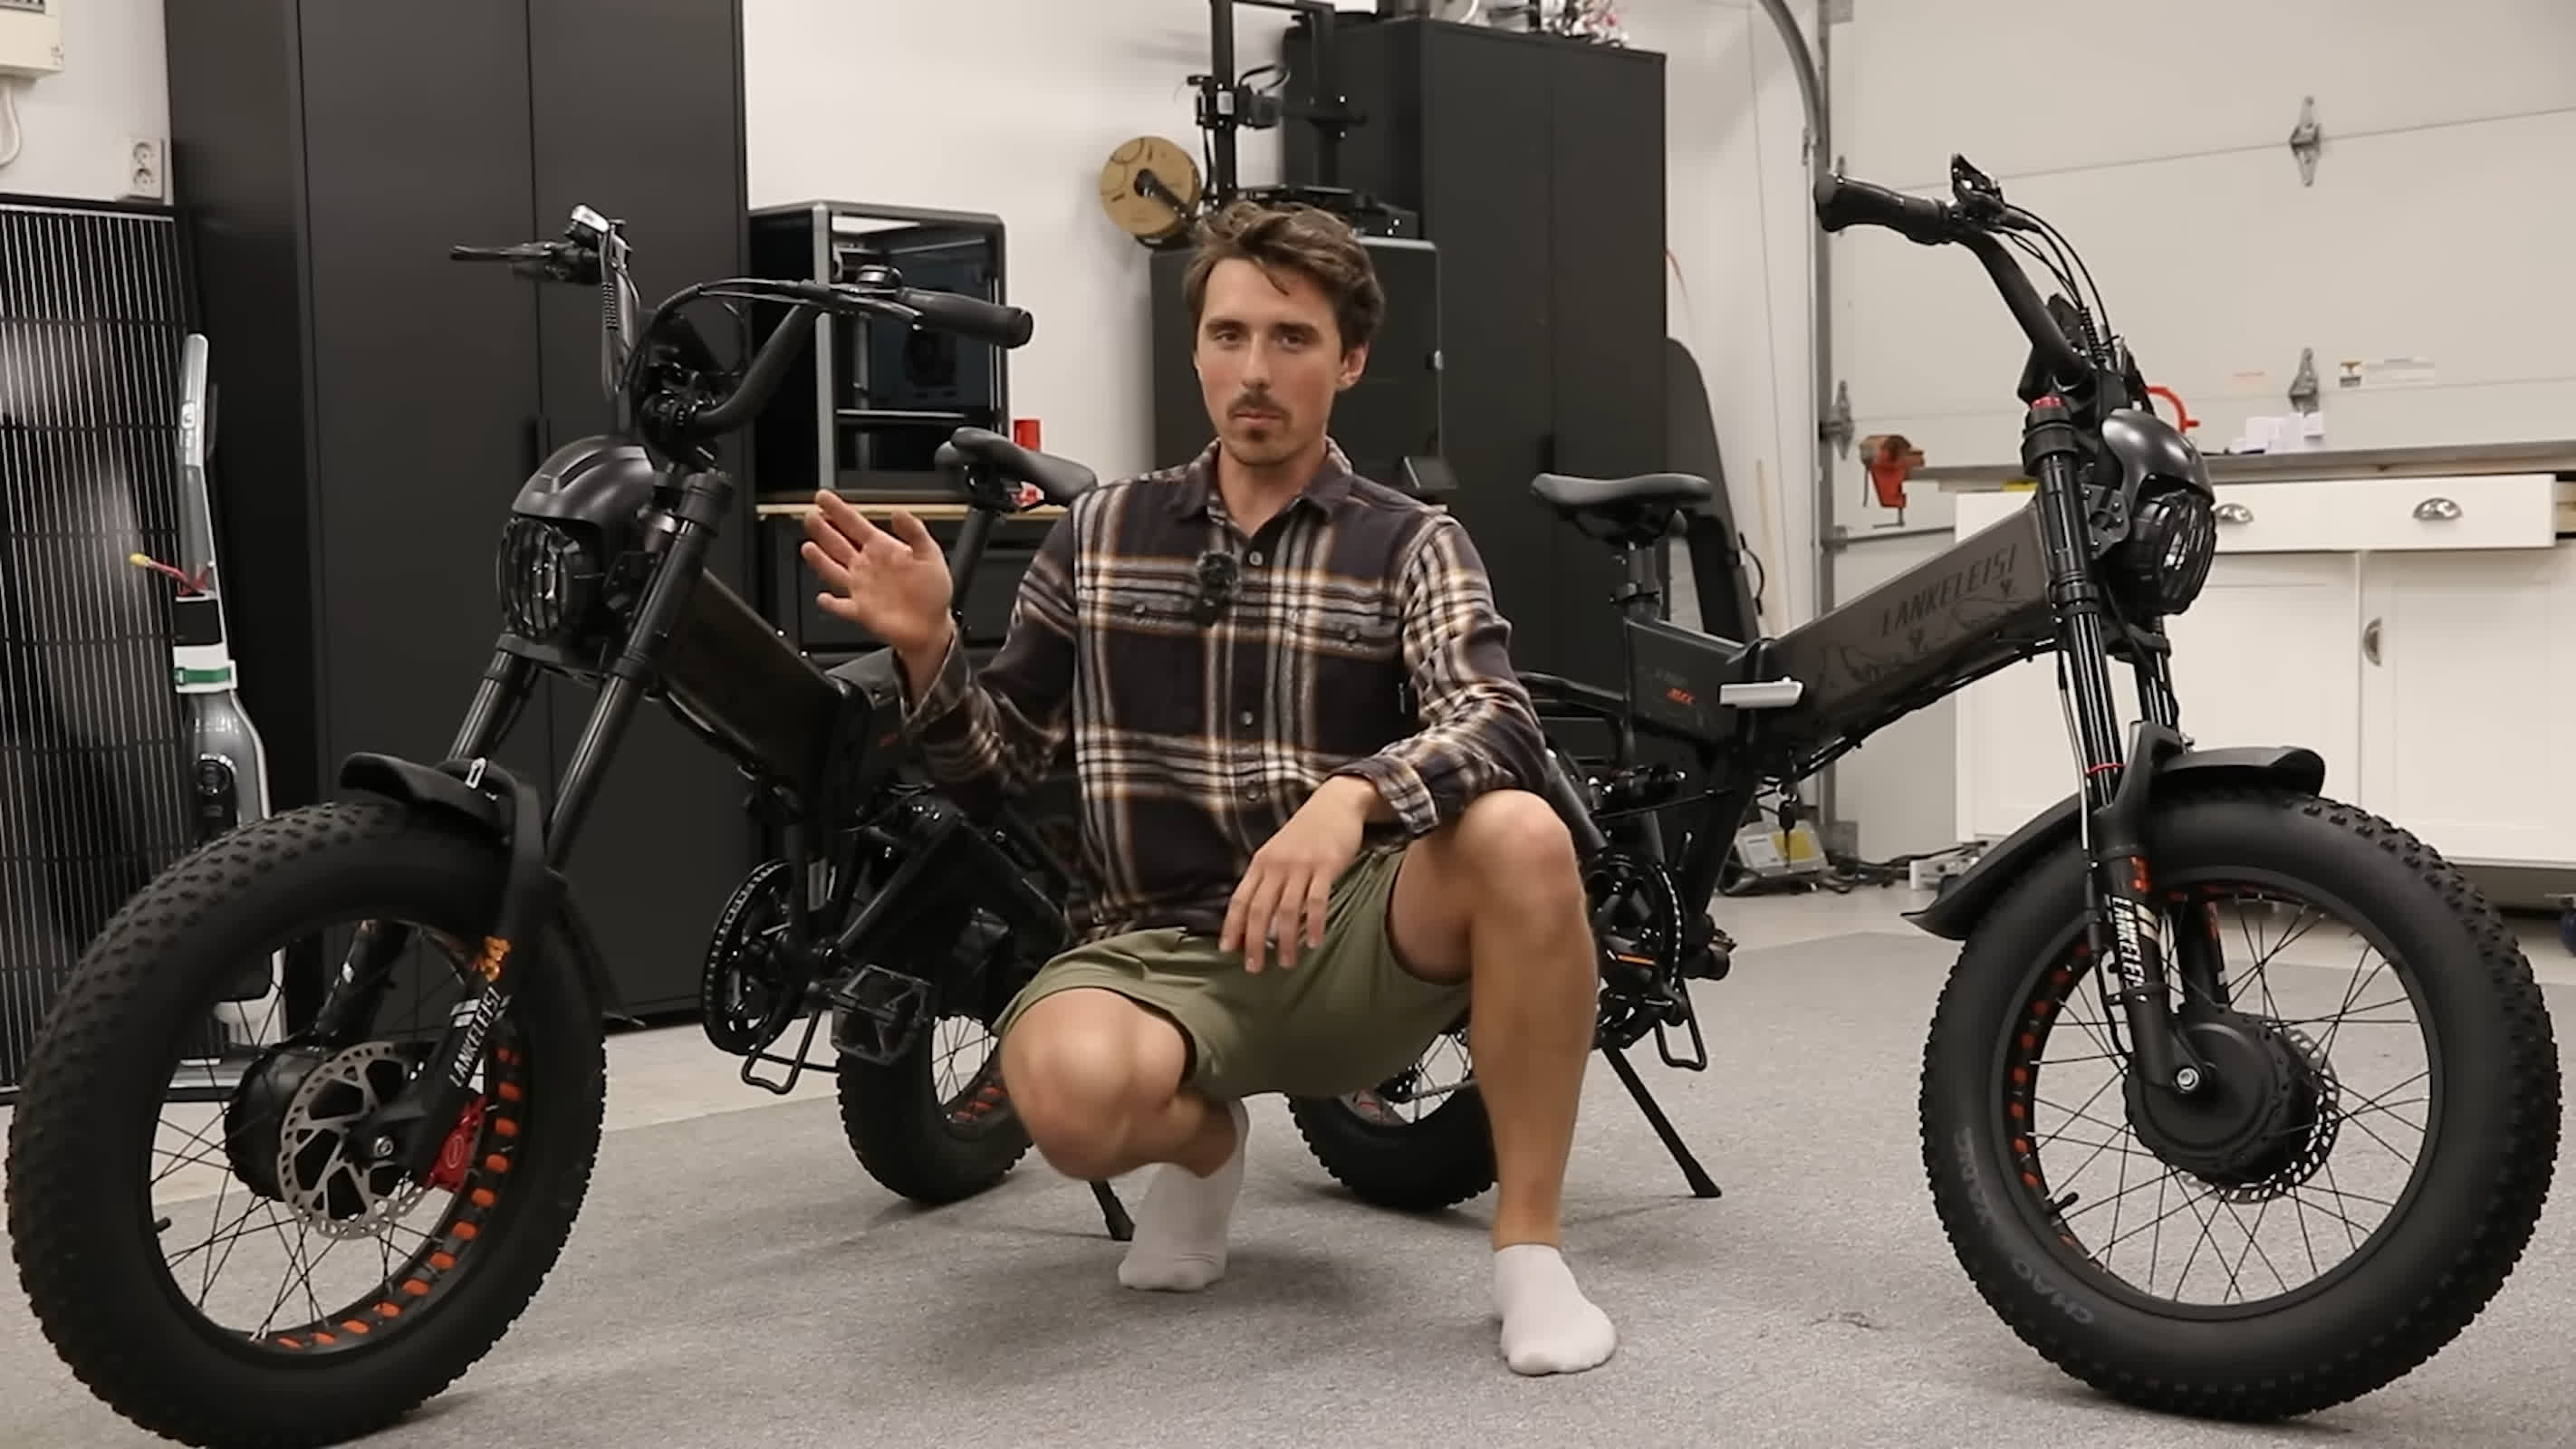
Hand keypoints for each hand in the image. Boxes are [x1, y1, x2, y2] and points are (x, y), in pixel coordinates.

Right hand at [799, 491, 953, 655]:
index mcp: (883, 548)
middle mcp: (867, 566)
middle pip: (838, 543)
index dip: (838, 510)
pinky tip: (822, 598)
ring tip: (808, 546)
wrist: (932, 626)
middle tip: (810, 515)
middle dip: (822, 529)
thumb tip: (899, 512)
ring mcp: (861, 588)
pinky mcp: (861, 610)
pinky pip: (841, 606)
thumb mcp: (931, 554)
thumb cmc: (933, 592)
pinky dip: (831, 604)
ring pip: (834, 569)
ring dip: (820, 559)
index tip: (823, 498)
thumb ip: (915, 532)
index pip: (855, 524)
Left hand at [1222, 779, 1373, 972]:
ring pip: (1287, 910)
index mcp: (1261, 863)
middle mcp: (1276, 866)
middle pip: (1259, 909)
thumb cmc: (1306, 832)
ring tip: (1285, 962)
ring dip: (1285, 940)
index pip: (1240, 899)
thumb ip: (1267, 879)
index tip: (1227, 950)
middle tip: (1253, 967)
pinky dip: (1314, 924)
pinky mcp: (1326, 866)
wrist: (1335, 803)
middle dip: (1253, 941)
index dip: (1232, 926)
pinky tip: (1315, 942)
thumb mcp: (1277, 851)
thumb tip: (1257, 916)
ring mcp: (1301, 866)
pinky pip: (1317, 901)